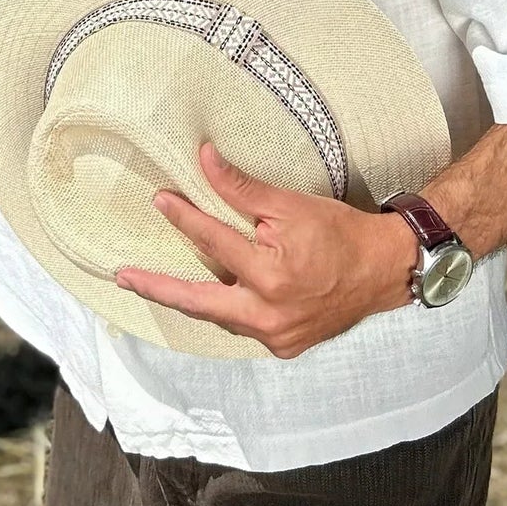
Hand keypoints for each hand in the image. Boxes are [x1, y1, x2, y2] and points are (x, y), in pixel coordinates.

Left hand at [116, 143, 419, 358]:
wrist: (383, 272)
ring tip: (156, 282)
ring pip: (220, 316)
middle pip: (197, 301)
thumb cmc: (340, 234)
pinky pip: (242, 326)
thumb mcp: (291, 205)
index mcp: (270, 276)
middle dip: (157, 287)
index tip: (159, 199)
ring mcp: (276, 336)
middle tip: (124, 276)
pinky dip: (225, 308)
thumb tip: (204, 158)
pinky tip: (210, 294)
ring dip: (190, 297)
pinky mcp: (285, 346)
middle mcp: (269, 314)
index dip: (184, 217)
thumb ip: (242, 188)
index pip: (213, 241)